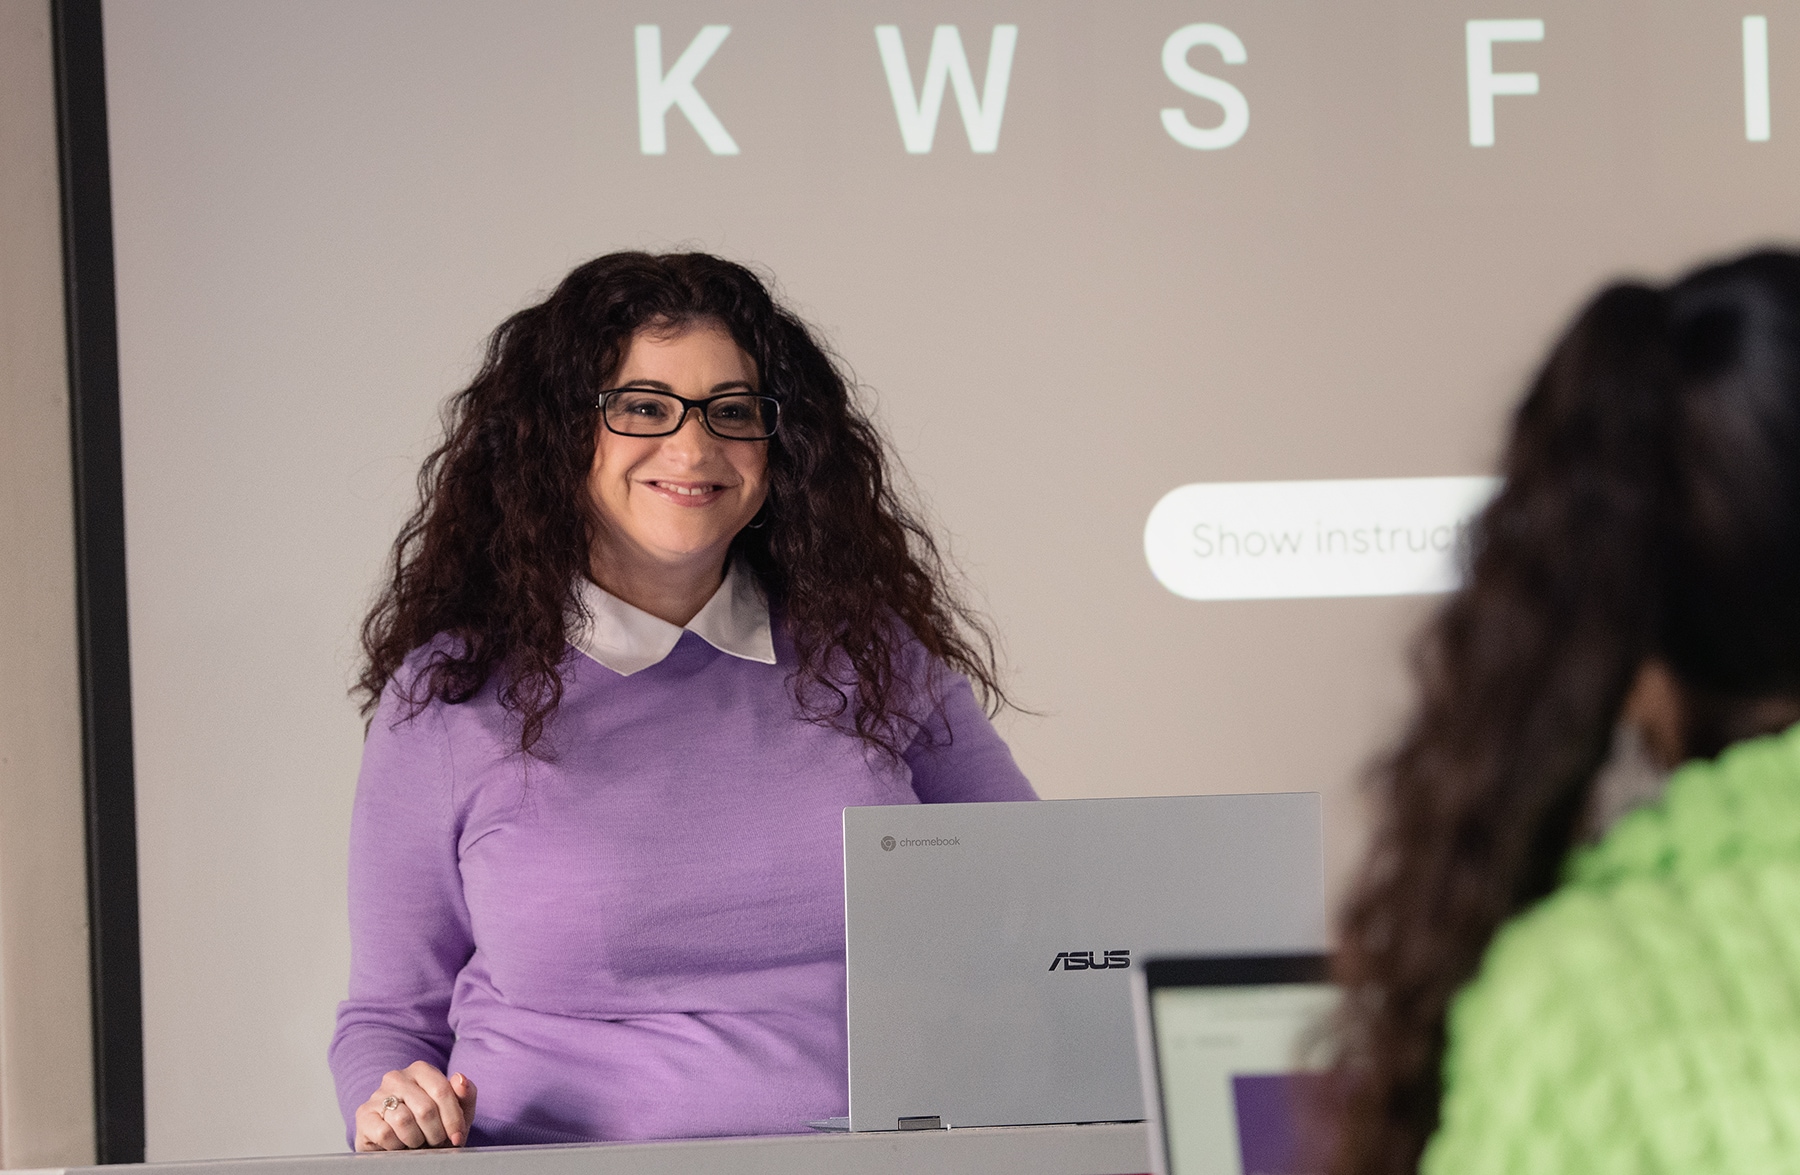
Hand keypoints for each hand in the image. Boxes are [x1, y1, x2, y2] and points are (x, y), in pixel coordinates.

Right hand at [354, 1062, 476, 1150]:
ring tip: (416, 1141)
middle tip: (434, 1141)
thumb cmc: (433, 1126)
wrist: (402, 1148)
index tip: (457, 1137)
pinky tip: (398, 1143)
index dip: (453, 1119)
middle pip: (425, 1108)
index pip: (442, 1091)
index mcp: (421, 1070)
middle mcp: (396, 1077)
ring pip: (404, 1121)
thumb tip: (460, 1079)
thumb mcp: (458, 1112)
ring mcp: (377, 1095)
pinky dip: (396, 1145)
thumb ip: (466, 1094)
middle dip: (435, 1133)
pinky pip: (385, 1133)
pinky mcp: (364, 1115)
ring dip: (416, 1139)